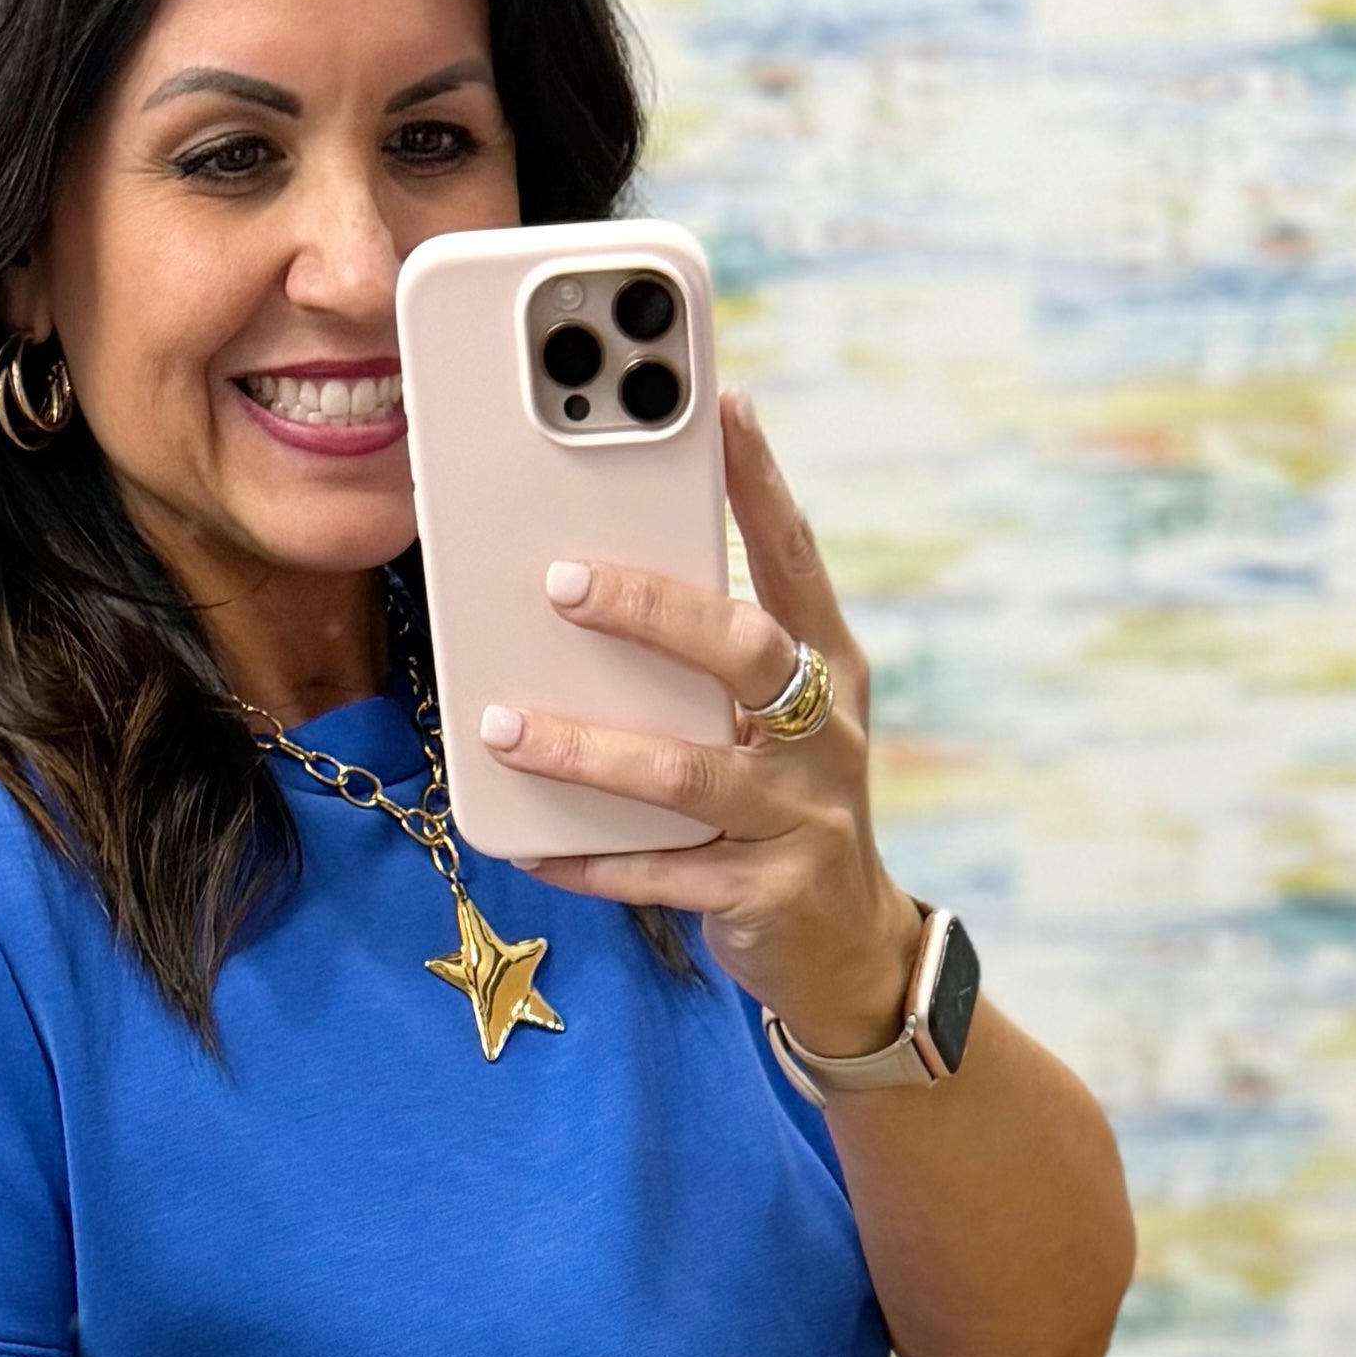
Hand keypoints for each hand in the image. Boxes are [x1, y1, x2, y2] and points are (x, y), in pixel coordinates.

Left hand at [480, 391, 921, 1060]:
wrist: (848, 948)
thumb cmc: (786, 809)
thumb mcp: (775, 727)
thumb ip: (713, 664)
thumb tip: (593, 586)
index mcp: (828, 673)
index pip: (797, 561)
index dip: (762, 485)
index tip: (722, 408)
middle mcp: (823, 737)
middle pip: (744, 652)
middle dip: (654, 611)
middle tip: (562, 583)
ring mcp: (800, 819)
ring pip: (685, 776)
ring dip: (588, 749)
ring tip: (507, 726)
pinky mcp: (763, 895)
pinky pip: (660, 875)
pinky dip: (590, 861)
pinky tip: (531, 844)